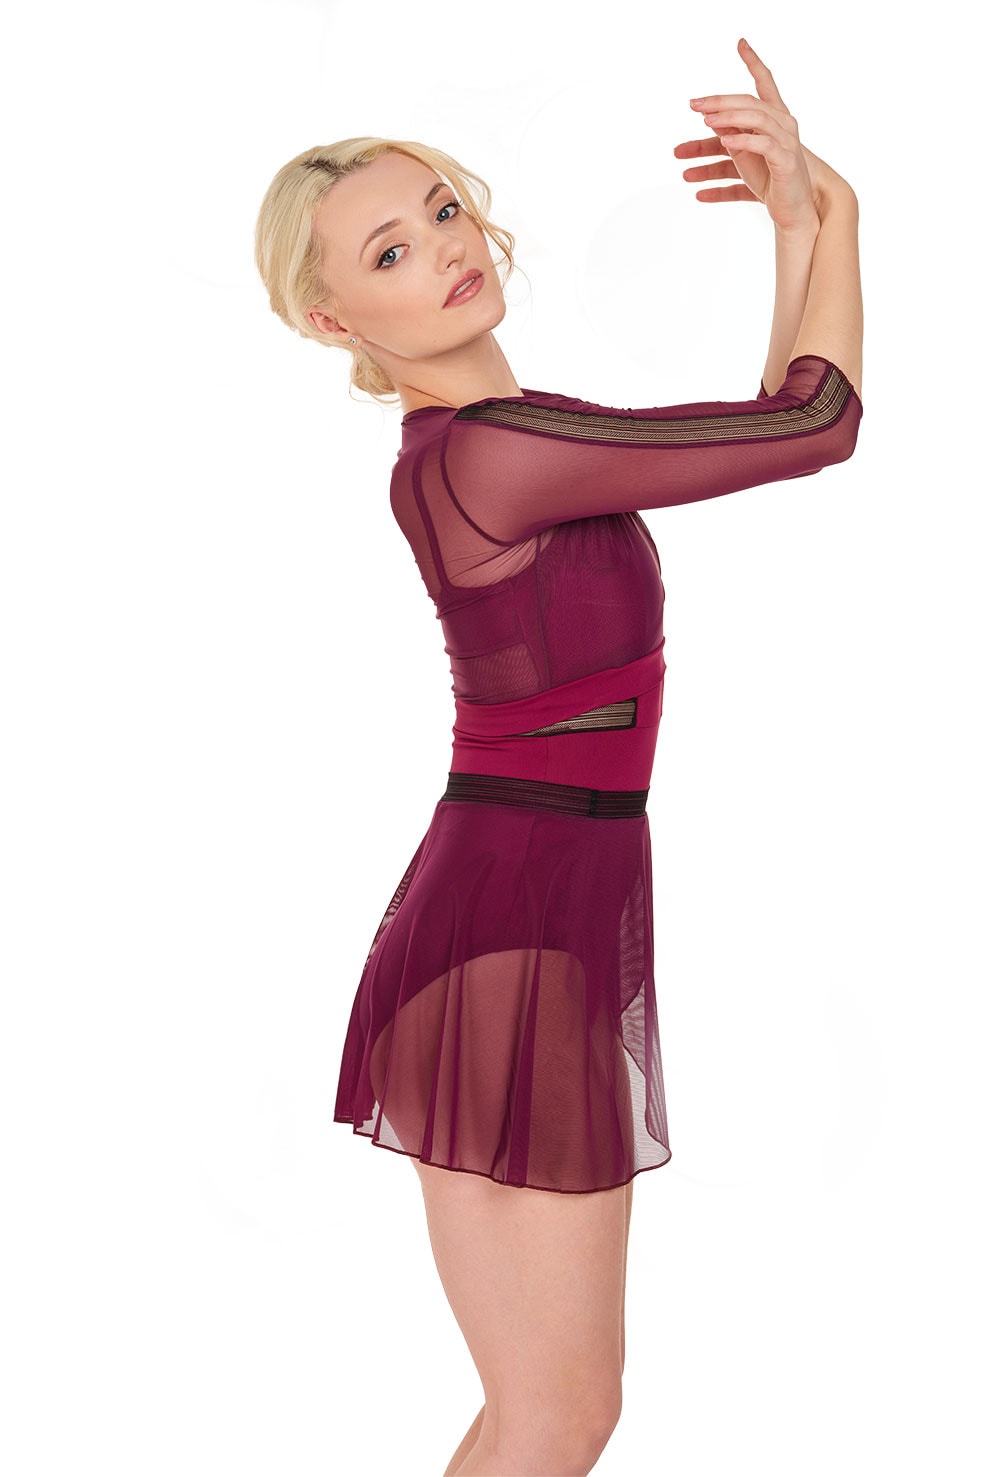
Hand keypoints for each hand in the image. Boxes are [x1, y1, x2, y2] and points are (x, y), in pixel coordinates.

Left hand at [675, 39, 832, 231]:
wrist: (794, 210)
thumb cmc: (770, 183)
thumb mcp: (744, 160)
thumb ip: (730, 143)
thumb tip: (712, 128)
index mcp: (773, 119)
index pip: (764, 84)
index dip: (754, 63)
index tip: (741, 44)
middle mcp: (782, 124)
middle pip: (749, 103)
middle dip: (720, 102)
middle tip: (694, 104)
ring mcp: (785, 141)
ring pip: (756, 119)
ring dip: (729, 118)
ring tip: (705, 121)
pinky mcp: (785, 161)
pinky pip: (763, 145)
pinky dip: (743, 141)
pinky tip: (724, 140)